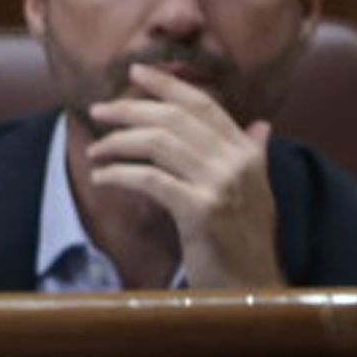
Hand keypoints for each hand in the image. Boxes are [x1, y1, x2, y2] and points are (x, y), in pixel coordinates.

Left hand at [84, 65, 282, 291]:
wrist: (253, 285)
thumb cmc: (243, 240)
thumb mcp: (253, 192)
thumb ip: (253, 155)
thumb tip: (261, 126)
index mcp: (247, 151)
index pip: (204, 105)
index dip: (170, 84)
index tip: (136, 72)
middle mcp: (238, 161)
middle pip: (176, 118)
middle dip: (132, 108)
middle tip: (99, 109)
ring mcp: (221, 184)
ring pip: (161, 143)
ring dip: (120, 142)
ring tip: (95, 148)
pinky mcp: (201, 210)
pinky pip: (151, 180)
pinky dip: (121, 174)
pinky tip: (102, 177)